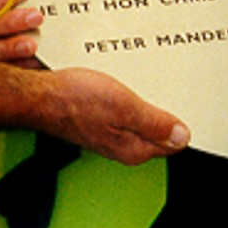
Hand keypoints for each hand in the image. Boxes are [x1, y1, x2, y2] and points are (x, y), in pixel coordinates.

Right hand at [40, 67, 189, 165]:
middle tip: (172, 84)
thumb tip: (182, 136)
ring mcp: (112, 133)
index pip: (172, 142)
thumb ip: (154, 123)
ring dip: (148, 100)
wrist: (38, 95)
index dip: (182, 119)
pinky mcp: (101, 121)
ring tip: (151, 78)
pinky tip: (128, 82)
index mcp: (134, 148)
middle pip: (158, 131)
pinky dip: (131, 97)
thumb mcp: (123, 106)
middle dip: (168, 110)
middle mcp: (124, 146)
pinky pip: (126, 112)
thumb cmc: (74, 100)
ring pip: (142, 119)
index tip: (188, 98)